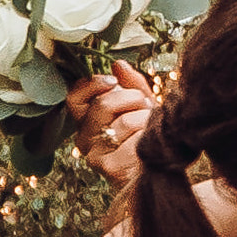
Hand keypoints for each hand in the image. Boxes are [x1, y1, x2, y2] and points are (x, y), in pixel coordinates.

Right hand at [67, 62, 158, 182]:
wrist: (162, 173)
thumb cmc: (148, 138)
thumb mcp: (140, 107)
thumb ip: (131, 85)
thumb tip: (118, 64)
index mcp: (86, 123)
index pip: (74, 98)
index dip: (92, 85)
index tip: (113, 81)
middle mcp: (84, 140)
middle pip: (103, 105)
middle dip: (132, 99)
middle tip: (144, 107)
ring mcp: (95, 156)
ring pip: (124, 122)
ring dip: (146, 120)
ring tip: (151, 129)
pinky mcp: (110, 168)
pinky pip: (135, 140)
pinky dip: (149, 138)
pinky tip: (150, 147)